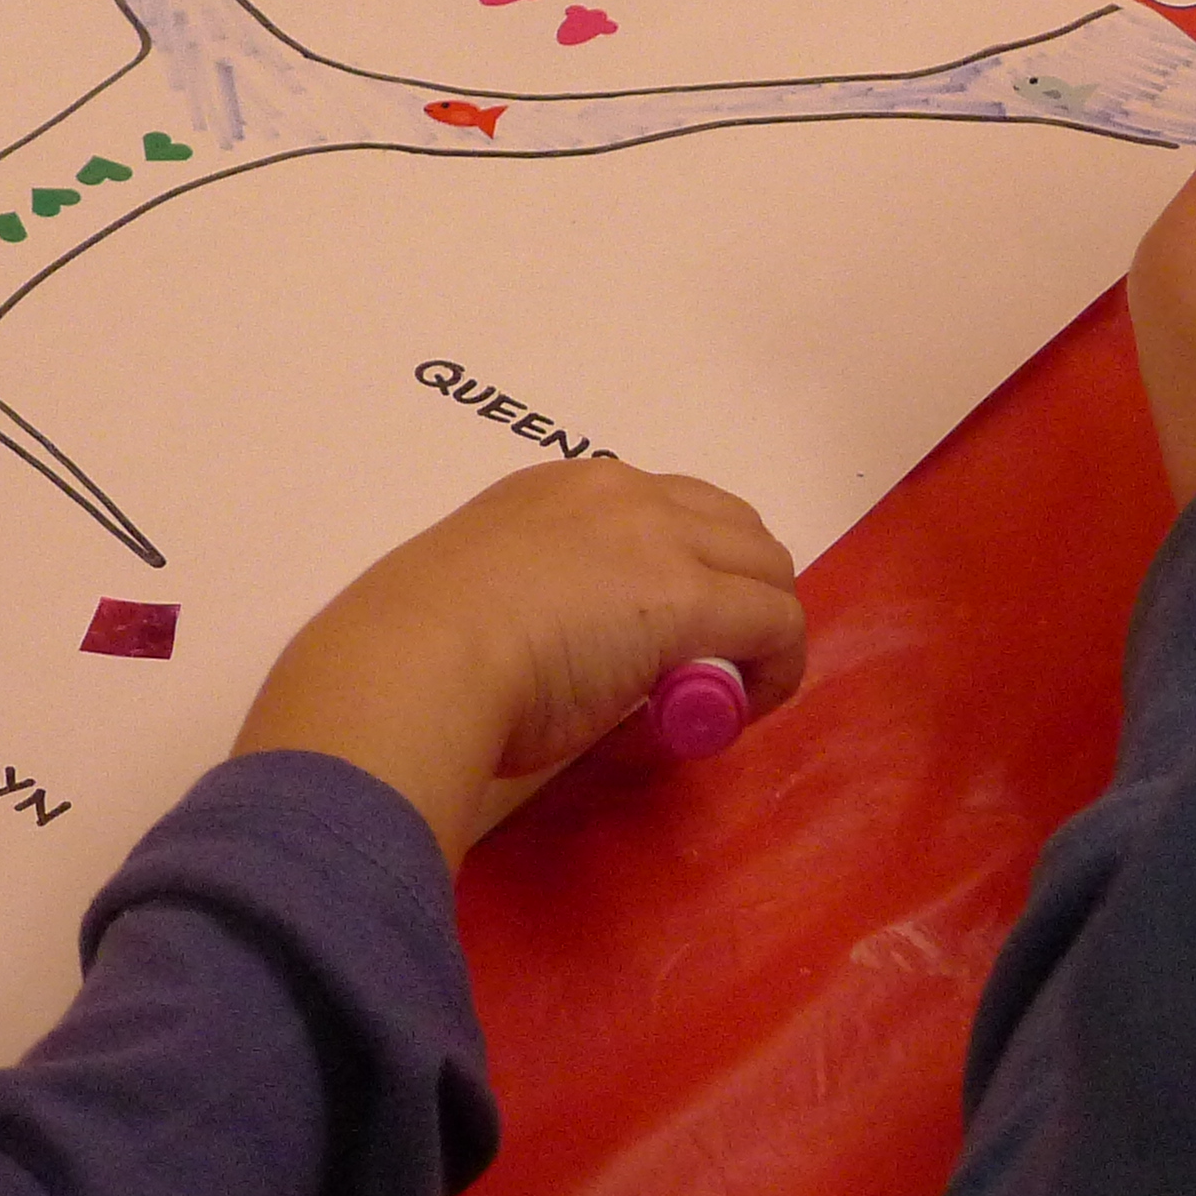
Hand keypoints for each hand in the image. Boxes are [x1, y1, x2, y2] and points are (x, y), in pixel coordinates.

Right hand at [232, 459, 806, 860]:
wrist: (418, 659)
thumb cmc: (422, 644)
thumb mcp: (485, 592)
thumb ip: (537, 601)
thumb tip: (566, 654)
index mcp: (559, 488)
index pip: (665, 509)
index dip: (686, 569)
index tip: (663, 633)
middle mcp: (620, 493)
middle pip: (734, 527)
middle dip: (740, 590)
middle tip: (709, 662)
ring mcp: (660, 540)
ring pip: (767, 569)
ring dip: (760, 628)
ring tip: (725, 689)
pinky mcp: (691, 598)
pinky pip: (777, 624)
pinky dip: (776, 667)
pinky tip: (744, 708)